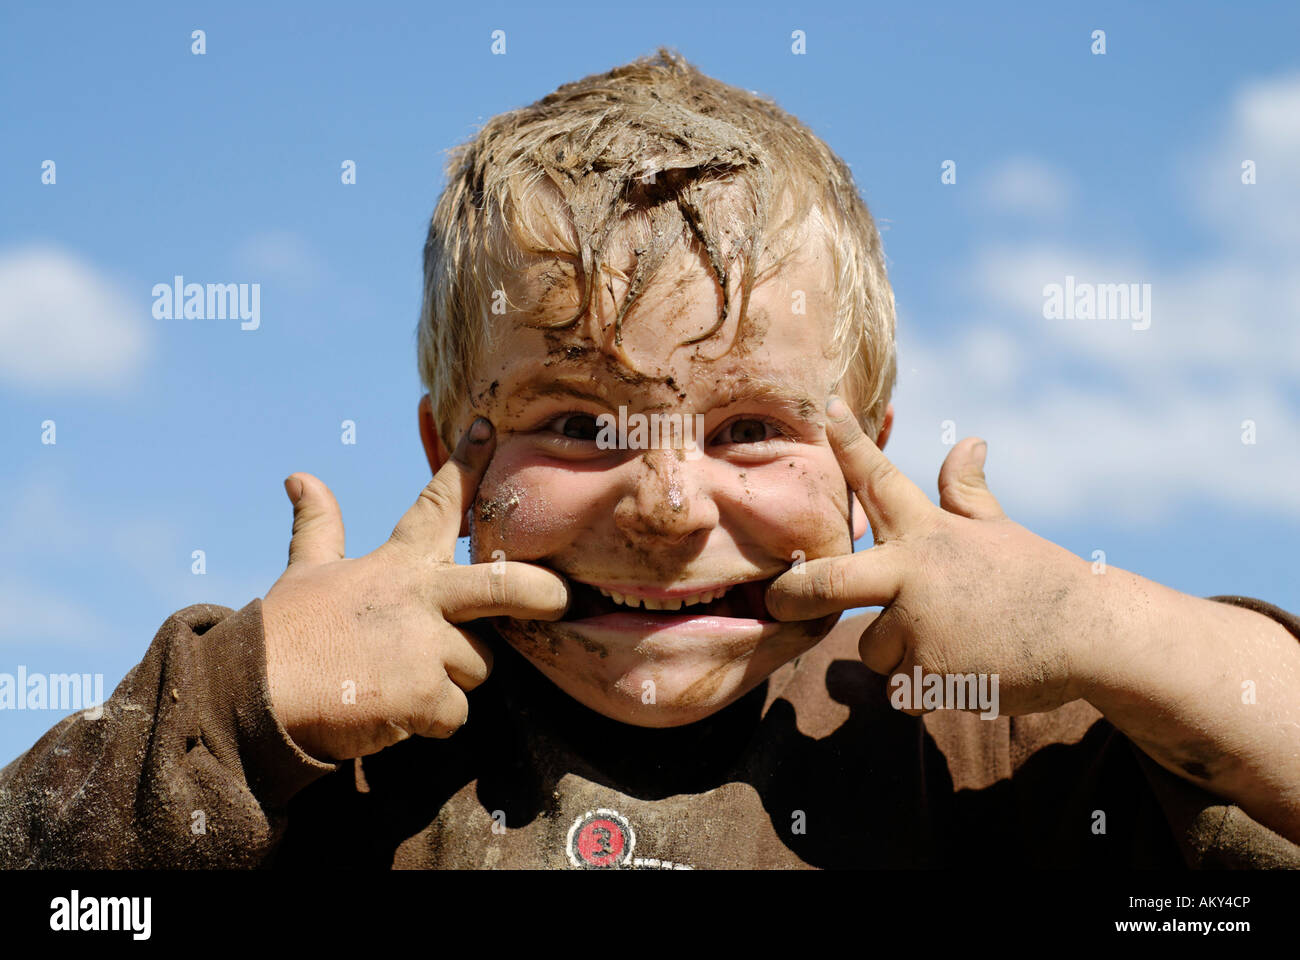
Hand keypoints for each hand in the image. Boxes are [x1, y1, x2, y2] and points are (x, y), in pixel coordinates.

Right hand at [261, 418, 570, 761]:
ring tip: (402, 678)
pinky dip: (432, 721)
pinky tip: (396, 713)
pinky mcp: (422, 694)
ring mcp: (424, 646)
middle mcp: (419, 598)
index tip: (488, 426)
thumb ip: (319, 527)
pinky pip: (456, 713)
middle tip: (562, 597)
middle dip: (541, 591)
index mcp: (396, 565)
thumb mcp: (306, 572)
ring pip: (479, 664)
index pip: (435, 505)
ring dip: (452, 678)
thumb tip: (300, 476)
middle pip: (504, 586)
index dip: (466, 464)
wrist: (253, 694)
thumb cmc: (284, 633)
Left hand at [765, 397, 1096, 716]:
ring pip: (869, 649)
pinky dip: (921, 687)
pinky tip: (961, 670)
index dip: (850, 443)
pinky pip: (897, 689)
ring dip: (895, 652)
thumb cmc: (1038, 578)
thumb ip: (967, 494)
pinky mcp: (930, 673)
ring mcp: (919, 626)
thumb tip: (970, 442)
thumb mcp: (998, 530)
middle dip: (791, 594)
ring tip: (949, 641)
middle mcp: (913, 574)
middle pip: (826, 582)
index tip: (826, 407)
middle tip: (774, 600)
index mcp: (928, 532)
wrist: (1089, 635)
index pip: (880, 481)